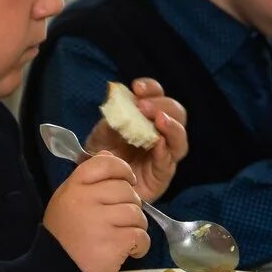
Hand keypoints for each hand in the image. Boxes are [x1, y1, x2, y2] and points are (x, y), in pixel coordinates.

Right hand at [44, 153, 149, 271]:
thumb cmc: (63, 238)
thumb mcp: (65, 201)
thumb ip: (87, 180)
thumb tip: (109, 155)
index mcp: (73, 187)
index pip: (105, 163)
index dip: (122, 170)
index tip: (127, 182)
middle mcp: (86, 199)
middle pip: (126, 190)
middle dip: (130, 205)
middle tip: (120, 222)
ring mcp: (101, 220)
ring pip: (137, 213)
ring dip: (136, 227)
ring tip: (123, 238)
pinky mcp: (115, 242)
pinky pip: (141, 235)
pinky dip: (140, 246)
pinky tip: (129, 252)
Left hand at [85, 77, 188, 202]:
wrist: (92, 184)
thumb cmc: (100, 155)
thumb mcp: (101, 131)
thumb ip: (113, 116)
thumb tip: (120, 96)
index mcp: (147, 117)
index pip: (158, 96)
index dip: (151, 89)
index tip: (137, 87)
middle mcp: (160, 133)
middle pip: (176, 114)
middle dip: (162, 106)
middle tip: (143, 106)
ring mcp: (164, 154)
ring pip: (179, 138)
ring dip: (171, 126)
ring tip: (159, 119)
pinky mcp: (161, 175)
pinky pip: (168, 162)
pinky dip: (165, 151)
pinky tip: (157, 143)